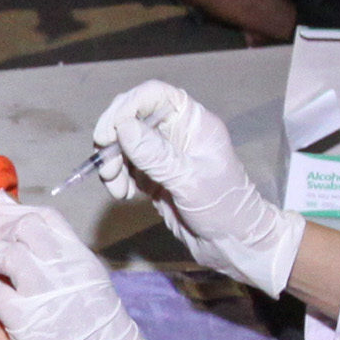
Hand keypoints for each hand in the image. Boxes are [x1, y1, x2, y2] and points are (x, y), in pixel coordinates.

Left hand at [0, 195, 167, 339]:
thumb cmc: (98, 330)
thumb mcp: (90, 283)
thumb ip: (63, 260)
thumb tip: (36, 243)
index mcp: (80, 258)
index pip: (45, 217)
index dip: (16, 211)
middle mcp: (64, 269)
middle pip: (24, 228)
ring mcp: (46, 293)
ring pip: (6, 255)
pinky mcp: (27, 321)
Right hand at [91, 79, 306, 296]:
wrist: (234, 244)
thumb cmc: (224, 207)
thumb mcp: (189, 180)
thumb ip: (156, 155)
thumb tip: (123, 127)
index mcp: (193, 122)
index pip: (154, 95)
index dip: (127, 107)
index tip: (108, 134)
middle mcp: (176, 132)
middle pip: (133, 117)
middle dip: (114, 140)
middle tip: (106, 166)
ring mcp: (164, 154)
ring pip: (125, 144)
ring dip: (112, 163)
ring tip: (116, 189)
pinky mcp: (155, 176)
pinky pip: (126, 167)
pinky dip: (118, 178)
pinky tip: (123, 194)